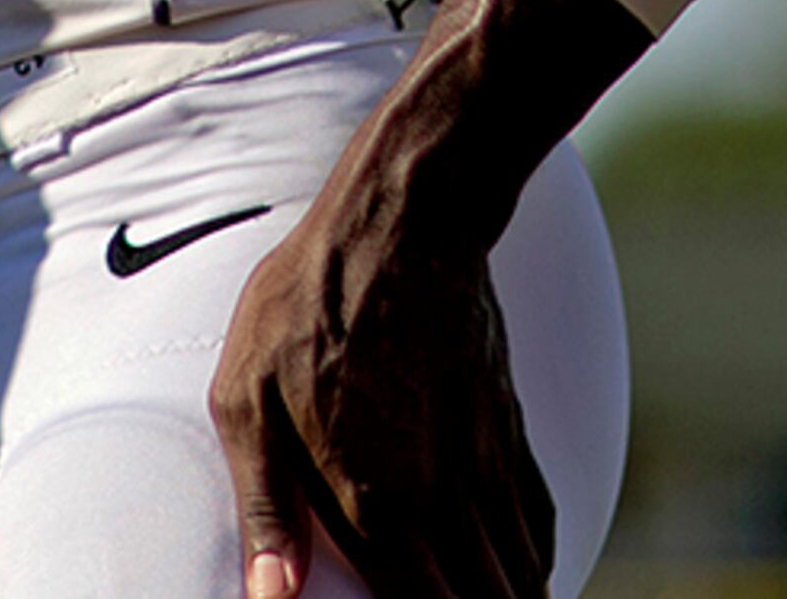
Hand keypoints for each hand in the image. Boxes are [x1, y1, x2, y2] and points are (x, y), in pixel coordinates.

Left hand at [209, 184, 549, 597]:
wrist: (402, 225)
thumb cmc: (304, 305)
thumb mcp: (246, 398)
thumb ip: (264, 505)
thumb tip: (269, 594)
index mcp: (372, 500)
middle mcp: (440, 497)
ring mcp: (483, 464)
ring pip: (520, 573)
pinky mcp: (509, 428)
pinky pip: (540, 521)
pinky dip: (539, 563)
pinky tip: (528, 578)